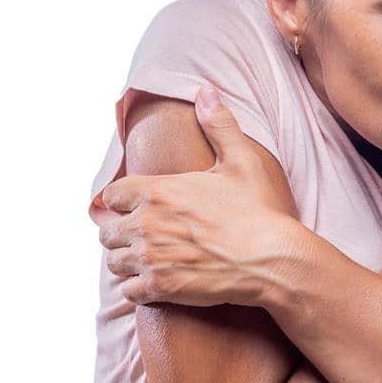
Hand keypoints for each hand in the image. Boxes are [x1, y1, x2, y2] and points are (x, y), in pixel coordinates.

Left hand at [90, 84, 301, 307]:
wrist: (273, 259)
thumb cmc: (259, 211)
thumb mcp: (242, 162)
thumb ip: (219, 125)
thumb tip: (206, 90)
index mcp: (159, 191)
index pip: (114, 195)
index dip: (123, 201)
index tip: (136, 208)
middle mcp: (146, 224)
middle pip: (108, 231)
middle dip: (123, 233)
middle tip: (143, 237)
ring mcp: (151, 258)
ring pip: (114, 262)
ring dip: (128, 261)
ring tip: (148, 261)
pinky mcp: (160, 287)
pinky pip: (129, 292)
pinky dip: (139, 289)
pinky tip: (157, 284)